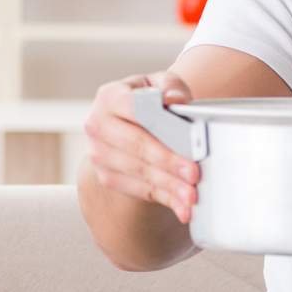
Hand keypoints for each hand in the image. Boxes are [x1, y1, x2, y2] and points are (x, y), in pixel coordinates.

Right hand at [83, 71, 200, 222]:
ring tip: (192, 195)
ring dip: (168, 186)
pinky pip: (139, 190)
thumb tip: (173, 99)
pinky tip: (183, 207)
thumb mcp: (161, 84)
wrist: (133, 124)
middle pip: (135, 145)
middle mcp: (97, 125)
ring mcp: (98, 154)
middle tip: (194, 175)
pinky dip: (164, 199)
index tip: (188, 143)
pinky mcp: (106, 176)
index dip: (162, 127)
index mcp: (109, 97)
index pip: (135, 110)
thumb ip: (170, 87)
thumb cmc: (151, 100)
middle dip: (167, 162)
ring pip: (137, 172)